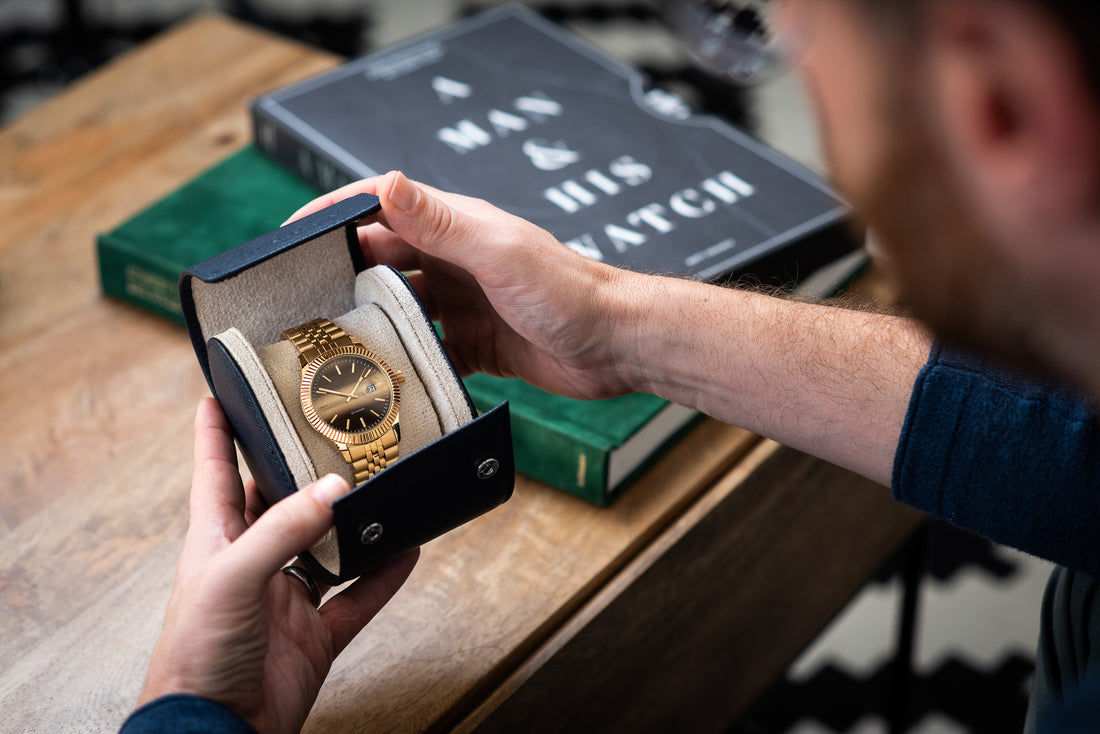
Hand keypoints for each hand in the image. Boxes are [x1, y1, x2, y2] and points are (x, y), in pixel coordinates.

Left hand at [138, 398, 417, 732]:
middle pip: (279, 501)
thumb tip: (334, 491)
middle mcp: (253, 562)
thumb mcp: (232, 579)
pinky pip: (357, 597)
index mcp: (217, 540)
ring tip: (382, 488)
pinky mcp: (315, 635)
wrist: (217, 731)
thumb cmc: (196, 658)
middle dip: (302, 469)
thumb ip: (282, 531)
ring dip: (354, 524)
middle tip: (332, 433)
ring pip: (327, 548)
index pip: (215, 470)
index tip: (222, 392)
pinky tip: (406, 552)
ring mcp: (286, 599)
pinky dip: (384, 576)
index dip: (215, 430)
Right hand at [288, 171, 640, 399]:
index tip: (290, 235)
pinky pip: (426, 351)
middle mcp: (454, 262)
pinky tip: (381, 379)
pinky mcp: (475, 345)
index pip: (380, 209)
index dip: (334, 215)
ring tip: (328, 347)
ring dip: (368, 324)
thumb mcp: (499, 252)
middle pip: (380, 263)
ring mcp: (463, 304)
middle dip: (339, 277)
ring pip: (399, 310)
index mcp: (455, 228)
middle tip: (297, 304)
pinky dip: (403, 362)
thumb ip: (441, 223)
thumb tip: (385, 183)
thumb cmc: (569, 291)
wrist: (616, 344)